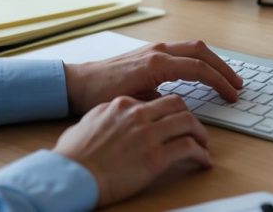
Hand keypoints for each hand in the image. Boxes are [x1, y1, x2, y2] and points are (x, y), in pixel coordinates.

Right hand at [54, 94, 210, 206]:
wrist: (70, 174)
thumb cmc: (75, 154)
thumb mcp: (91, 120)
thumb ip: (110, 113)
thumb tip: (115, 117)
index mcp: (124, 104)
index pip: (157, 99)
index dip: (170, 109)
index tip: (175, 118)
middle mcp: (138, 114)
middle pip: (178, 104)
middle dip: (190, 115)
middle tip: (195, 127)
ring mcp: (148, 133)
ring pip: (188, 121)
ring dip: (200, 133)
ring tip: (203, 144)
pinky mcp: (155, 156)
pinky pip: (188, 148)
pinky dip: (200, 154)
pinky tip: (202, 161)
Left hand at [63, 40, 242, 115]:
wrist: (76, 82)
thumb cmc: (100, 94)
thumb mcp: (133, 103)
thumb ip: (160, 102)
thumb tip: (181, 107)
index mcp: (156, 64)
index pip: (199, 69)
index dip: (219, 82)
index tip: (232, 95)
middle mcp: (158, 51)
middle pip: (201, 52)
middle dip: (223, 67)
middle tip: (237, 84)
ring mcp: (154, 48)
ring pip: (193, 47)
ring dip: (212, 60)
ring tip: (225, 77)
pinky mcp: (149, 52)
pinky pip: (182, 50)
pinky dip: (198, 59)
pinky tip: (201, 72)